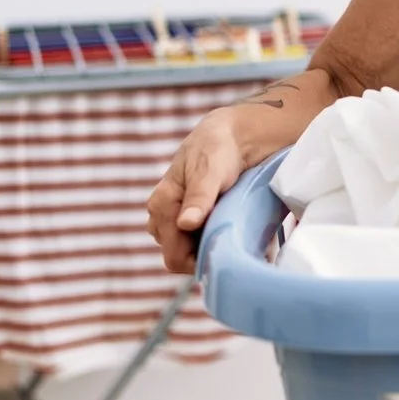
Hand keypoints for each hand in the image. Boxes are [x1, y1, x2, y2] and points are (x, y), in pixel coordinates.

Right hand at [146, 107, 251, 273]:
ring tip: (237, 238)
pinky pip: (195, 244)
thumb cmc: (217, 150)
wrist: (228, 137)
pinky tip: (235, 236)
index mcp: (161, 206)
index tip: (228, 257)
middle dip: (206, 257)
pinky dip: (214, 243)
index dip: (199, 263)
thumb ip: (199, 198)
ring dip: (211, 250)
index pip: (173, 256)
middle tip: (236, 247)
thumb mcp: (210, 172)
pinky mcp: (188, 220)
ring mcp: (175, 220)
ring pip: (188, 253)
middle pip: (179, 258)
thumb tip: (186, 223)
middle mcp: (162, 217)